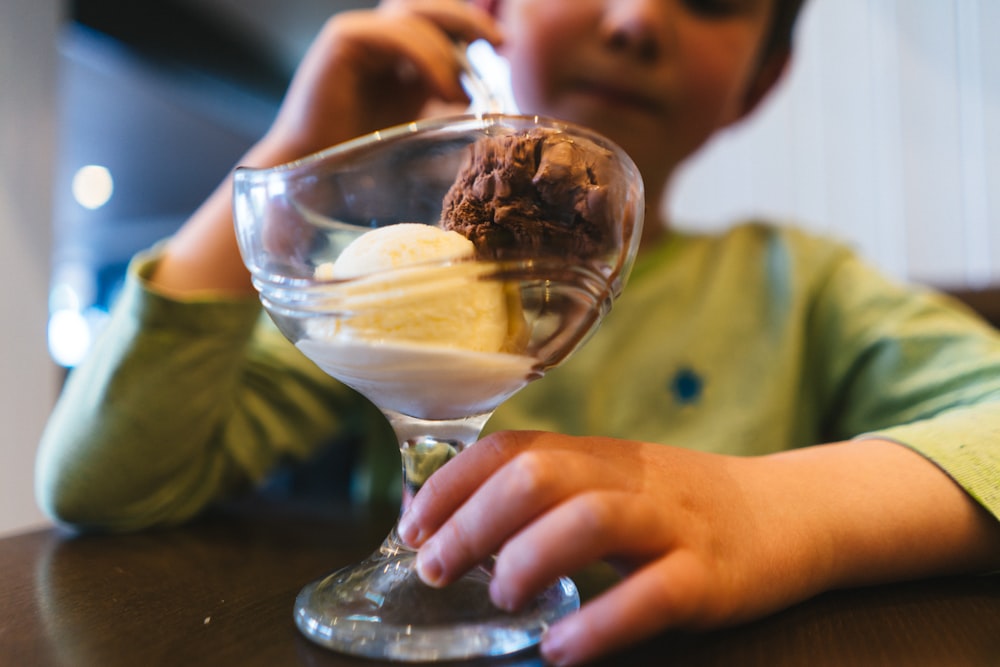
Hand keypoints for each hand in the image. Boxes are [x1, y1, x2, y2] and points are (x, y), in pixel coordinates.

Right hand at [152, 0, 501, 294]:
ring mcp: (356, 34)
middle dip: (468, 19)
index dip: (469, 24)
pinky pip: (396, 35)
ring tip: (461, 95)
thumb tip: (475, 88)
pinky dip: (428, 59)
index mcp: (389, 48)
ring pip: (415, 17)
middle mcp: (372, 34)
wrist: (313, 172)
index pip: (435, 17)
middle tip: (499, 43)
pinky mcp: (342, 41)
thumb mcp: (411, 116)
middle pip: (427, 5)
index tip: (501, 46)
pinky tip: (444, 92)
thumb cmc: (359, 154)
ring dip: (448, 53)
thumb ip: (434, 92)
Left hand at [398, 431, 999, 664]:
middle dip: (473, 521)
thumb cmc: (684, 509)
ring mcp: (674, 525)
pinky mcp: (711, 576)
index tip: (413, 526)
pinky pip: (652, 594)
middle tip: (438, 570)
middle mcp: (631, 480)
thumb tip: (455, 522)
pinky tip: (562, 647)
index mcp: (600, 457)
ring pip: (591, 518)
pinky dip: (598, 623)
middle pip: (539, 475)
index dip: (452, 483)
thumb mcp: (614, 485)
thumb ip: (548, 496)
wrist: (792, 514)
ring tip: (504, 598)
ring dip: (528, 558)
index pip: (513, 448)